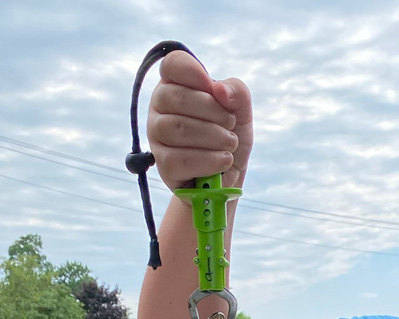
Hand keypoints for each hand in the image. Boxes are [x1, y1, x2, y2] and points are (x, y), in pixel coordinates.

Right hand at [148, 50, 252, 194]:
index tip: (213, 88)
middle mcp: (160, 106)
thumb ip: (237, 92)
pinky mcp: (163, 164)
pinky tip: (223, 161)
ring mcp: (157, 135)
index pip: (172, 64)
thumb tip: (219, 90)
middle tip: (230, 123)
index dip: (194, 72)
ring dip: (215, 137)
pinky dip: (209, 161)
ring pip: (179, 129)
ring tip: (230, 144)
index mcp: (176, 84)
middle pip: (177, 97)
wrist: (230, 175)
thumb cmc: (229, 135)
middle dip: (213, 111)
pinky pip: (181, 160)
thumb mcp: (241, 111)